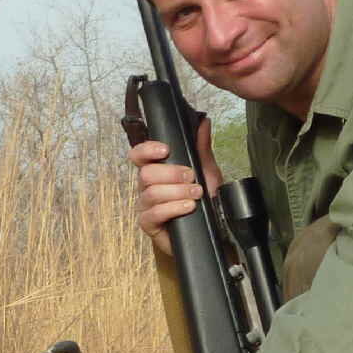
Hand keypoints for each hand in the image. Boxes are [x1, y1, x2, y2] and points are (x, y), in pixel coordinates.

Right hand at [129, 114, 225, 255]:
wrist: (214, 230)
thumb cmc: (204, 201)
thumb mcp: (207, 171)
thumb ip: (202, 147)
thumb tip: (203, 122)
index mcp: (156, 171)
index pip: (138, 155)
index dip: (146, 150)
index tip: (164, 150)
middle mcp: (147, 187)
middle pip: (146, 174)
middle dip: (172, 174)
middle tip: (192, 178)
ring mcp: (146, 207)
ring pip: (151, 193)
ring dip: (177, 192)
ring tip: (196, 195)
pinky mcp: (149, 225)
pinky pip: (153, 214)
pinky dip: (172, 209)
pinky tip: (188, 208)